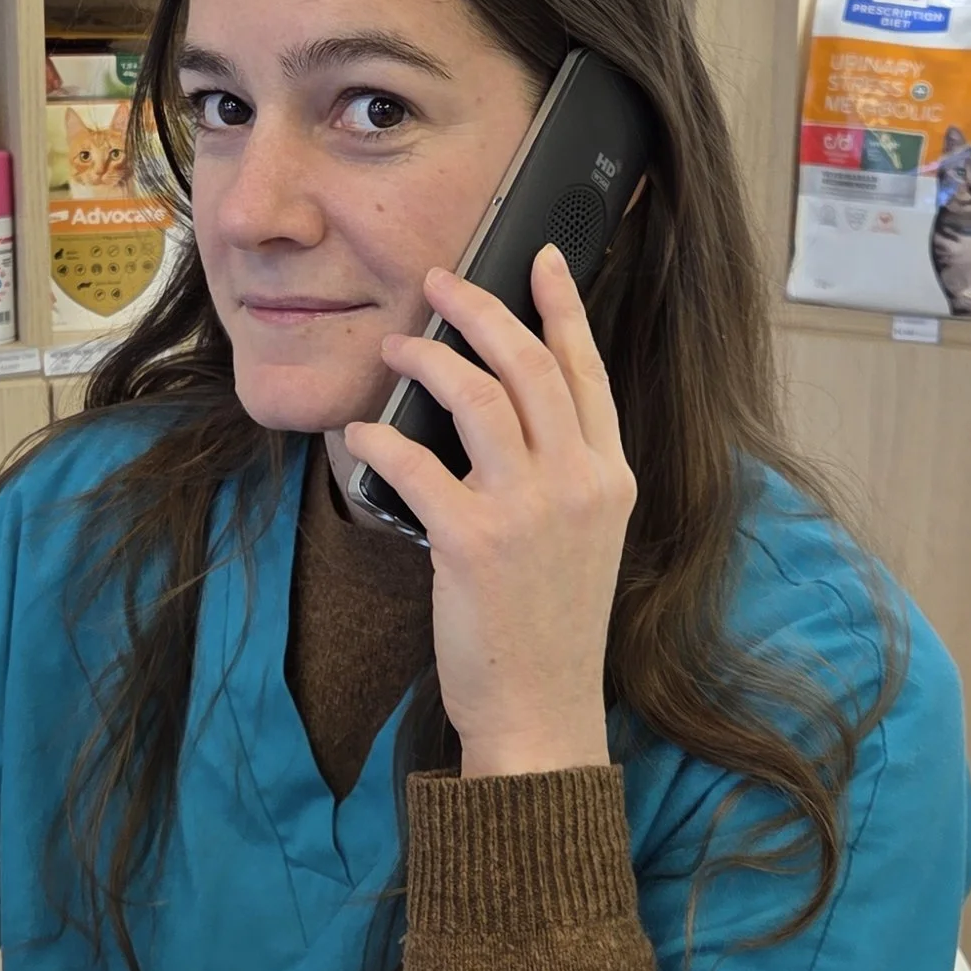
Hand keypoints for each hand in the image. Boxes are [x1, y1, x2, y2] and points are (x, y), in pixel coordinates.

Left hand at [342, 246, 634, 777]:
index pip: (586, 372)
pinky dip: (378, 438)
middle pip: (529, 364)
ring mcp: (530, 511)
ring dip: (428, 359)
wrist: (543, 710)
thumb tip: (511, 412)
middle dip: (481, 308)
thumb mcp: (585, 540)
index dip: (561, 308)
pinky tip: (359, 432)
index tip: (539, 260)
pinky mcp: (473, 541)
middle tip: (439, 282)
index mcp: (610, 479)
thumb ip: (564, 476)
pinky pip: (414, 463)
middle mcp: (579, 484)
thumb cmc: (552, 628)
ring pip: (477, 396)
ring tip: (394, 348)